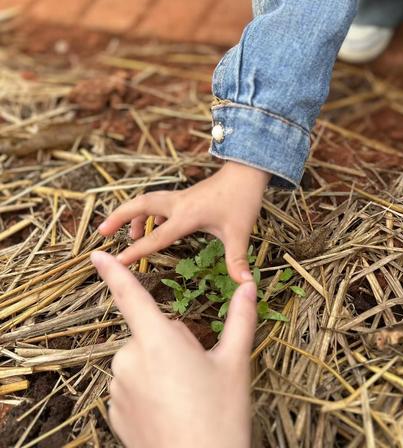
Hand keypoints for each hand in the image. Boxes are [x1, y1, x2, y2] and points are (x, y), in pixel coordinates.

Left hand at [91, 251, 256, 447]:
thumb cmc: (220, 416)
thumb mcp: (235, 362)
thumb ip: (240, 317)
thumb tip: (248, 284)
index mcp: (158, 340)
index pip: (131, 296)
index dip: (114, 272)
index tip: (97, 255)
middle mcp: (130, 360)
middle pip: (152, 333)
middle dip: (173, 342)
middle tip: (198, 372)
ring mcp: (118, 388)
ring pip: (142, 359)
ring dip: (161, 367)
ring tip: (186, 395)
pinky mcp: (114, 411)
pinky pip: (132, 385)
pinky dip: (149, 389)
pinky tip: (170, 410)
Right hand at [98, 161, 269, 282]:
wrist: (247, 171)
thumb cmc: (242, 200)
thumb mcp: (239, 232)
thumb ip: (237, 259)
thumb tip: (245, 283)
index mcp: (186, 216)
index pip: (156, 237)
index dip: (135, 251)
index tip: (116, 261)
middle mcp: (178, 204)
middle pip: (140, 205)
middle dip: (118, 216)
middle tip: (102, 232)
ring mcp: (181, 198)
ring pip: (148, 201)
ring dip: (133, 214)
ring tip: (128, 233)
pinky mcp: (186, 196)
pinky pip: (161, 203)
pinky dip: (151, 213)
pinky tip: (155, 224)